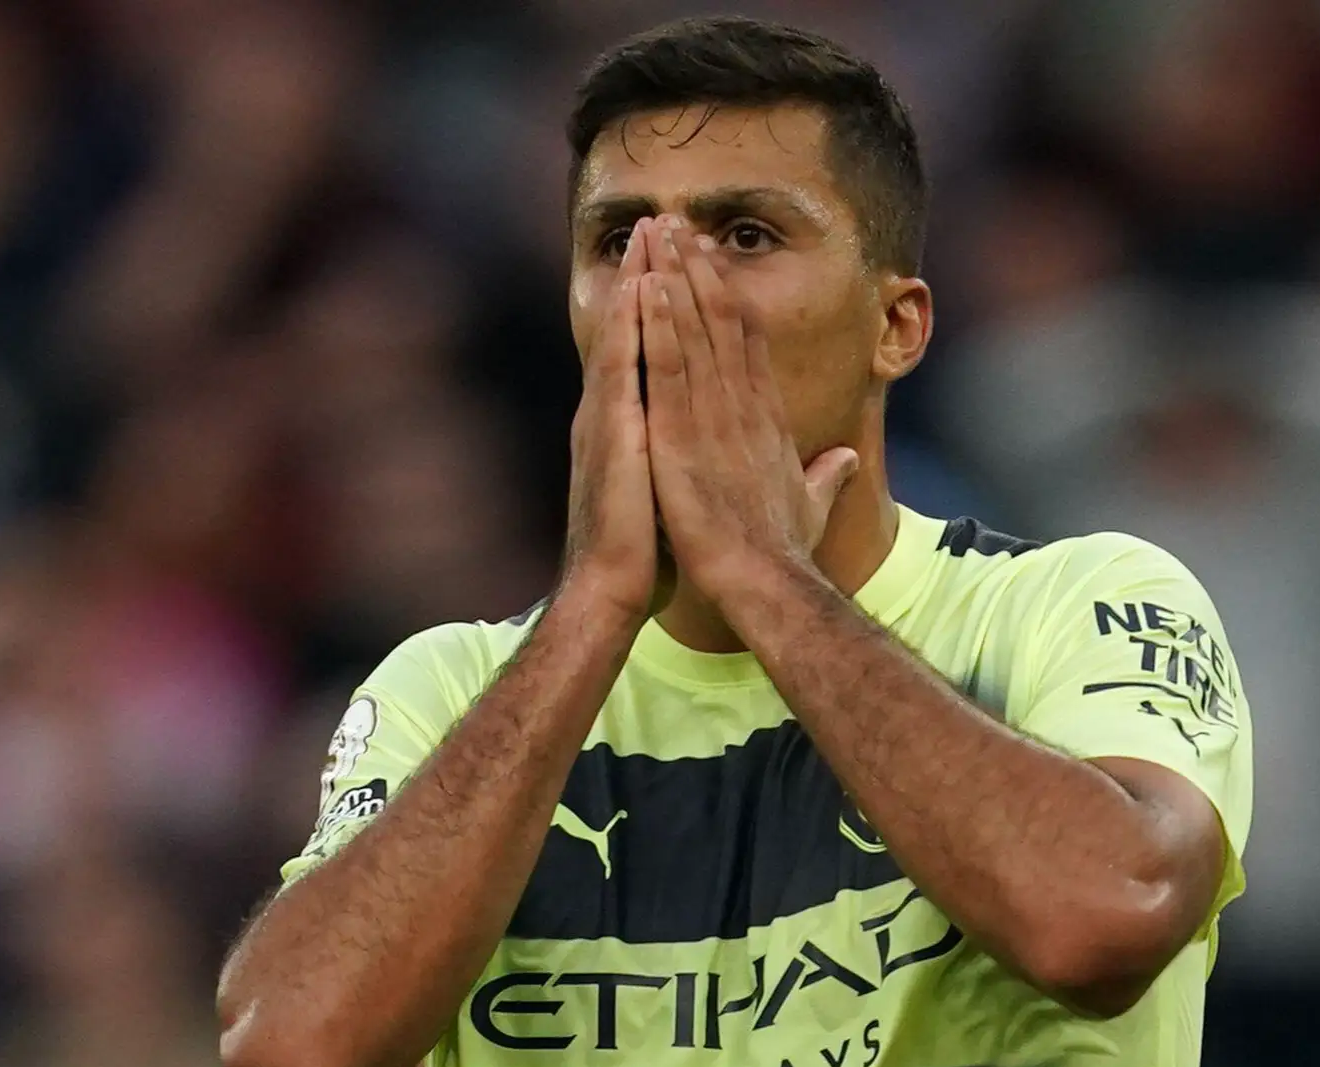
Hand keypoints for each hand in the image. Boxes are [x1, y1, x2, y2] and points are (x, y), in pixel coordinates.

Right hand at [562, 218, 663, 625]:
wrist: (609, 593)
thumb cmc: (641, 557)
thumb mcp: (671, 499)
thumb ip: (688, 467)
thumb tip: (712, 454)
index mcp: (631, 426)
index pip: (648, 350)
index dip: (664, 304)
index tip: (678, 261)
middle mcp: (611, 413)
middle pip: (632, 328)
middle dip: (648, 274)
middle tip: (659, 221)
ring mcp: (607, 419)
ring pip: (624, 335)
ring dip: (637, 282)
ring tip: (650, 234)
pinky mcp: (612, 433)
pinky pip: (622, 367)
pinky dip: (630, 326)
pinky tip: (640, 289)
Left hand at [637, 216, 858, 599]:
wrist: (766, 583)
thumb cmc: (785, 554)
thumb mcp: (811, 506)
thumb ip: (827, 476)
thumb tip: (850, 460)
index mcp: (767, 420)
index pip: (748, 345)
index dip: (729, 299)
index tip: (712, 263)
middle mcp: (743, 406)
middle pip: (722, 320)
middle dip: (699, 268)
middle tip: (677, 222)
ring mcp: (712, 416)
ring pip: (695, 329)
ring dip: (675, 277)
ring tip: (658, 233)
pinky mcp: (680, 434)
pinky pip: (668, 366)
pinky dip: (659, 323)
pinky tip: (647, 285)